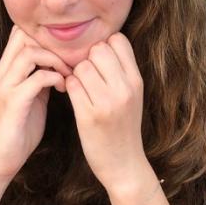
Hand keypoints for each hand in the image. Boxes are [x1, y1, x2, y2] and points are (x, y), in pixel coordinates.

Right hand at [0, 25, 72, 181]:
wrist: (2, 158)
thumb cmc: (20, 129)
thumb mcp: (33, 97)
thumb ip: (40, 79)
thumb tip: (59, 65)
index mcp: (5, 70)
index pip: (20, 33)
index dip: (44, 36)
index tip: (64, 52)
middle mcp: (2, 73)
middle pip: (24, 36)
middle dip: (52, 44)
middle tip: (69, 61)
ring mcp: (6, 86)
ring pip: (30, 53)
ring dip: (56, 61)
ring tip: (68, 75)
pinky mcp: (14, 102)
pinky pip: (37, 78)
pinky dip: (55, 78)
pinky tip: (64, 88)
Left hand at [64, 33, 147, 188]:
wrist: (124, 164)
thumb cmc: (124, 126)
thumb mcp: (132, 96)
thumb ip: (121, 71)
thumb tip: (101, 43)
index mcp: (136, 81)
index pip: (118, 40)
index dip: (104, 46)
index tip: (99, 62)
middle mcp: (124, 89)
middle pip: (97, 49)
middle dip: (88, 59)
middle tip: (88, 76)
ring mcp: (107, 103)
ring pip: (81, 66)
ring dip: (76, 75)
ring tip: (82, 88)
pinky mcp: (88, 116)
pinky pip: (72, 85)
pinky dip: (69, 88)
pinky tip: (75, 98)